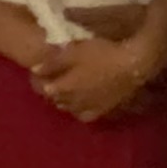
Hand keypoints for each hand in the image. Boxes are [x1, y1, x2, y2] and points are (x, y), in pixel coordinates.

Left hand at [27, 33, 142, 121]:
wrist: (132, 65)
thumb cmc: (101, 54)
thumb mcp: (74, 52)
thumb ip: (53, 62)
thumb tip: (34, 70)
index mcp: (64, 87)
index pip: (45, 90)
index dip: (42, 82)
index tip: (43, 74)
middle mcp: (73, 102)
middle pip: (56, 100)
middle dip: (53, 92)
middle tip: (55, 79)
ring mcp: (88, 107)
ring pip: (69, 109)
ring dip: (64, 101)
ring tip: (68, 90)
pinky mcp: (103, 110)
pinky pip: (85, 115)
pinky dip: (79, 110)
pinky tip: (82, 103)